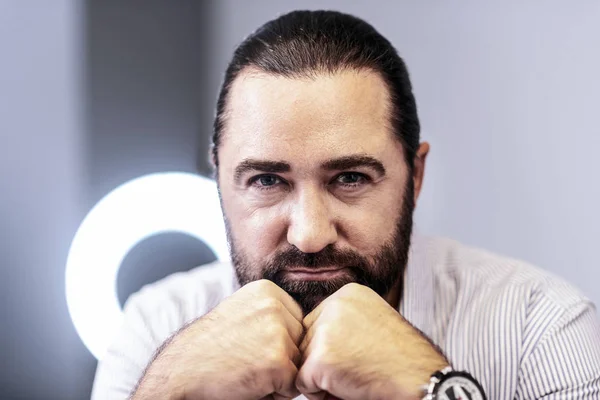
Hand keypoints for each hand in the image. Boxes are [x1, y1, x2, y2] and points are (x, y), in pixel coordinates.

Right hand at [132, 279, 303, 399]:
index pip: (297, 322)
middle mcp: (275, 305)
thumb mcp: (242, 312)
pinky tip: (248, 382)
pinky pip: (292, 385)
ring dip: (279, 376)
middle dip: (282, 358)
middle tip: (246, 359)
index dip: (279, 342)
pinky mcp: (278, 361)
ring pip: (298, 364)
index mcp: (268, 290)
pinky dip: (274, 393)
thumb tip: (308, 323)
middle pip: (301, 342)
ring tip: (246, 370)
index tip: (249, 344)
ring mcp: (277, 332)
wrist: (180, 371)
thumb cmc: (210, 348)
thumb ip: (272, 311)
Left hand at [296, 283, 448, 399]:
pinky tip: (347, 388)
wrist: (420, 378)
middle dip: (323, 360)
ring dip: (322, 376)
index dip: (332, 346)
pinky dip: (320, 394)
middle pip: (306, 339)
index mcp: (348, 293)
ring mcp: (325, 331)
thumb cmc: (403, 358)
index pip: (317, 322)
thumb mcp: (374, 321)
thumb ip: (344, 320)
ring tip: (355, 376)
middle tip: (356, 368)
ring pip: (303, 360)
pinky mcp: (320, 358)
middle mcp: (334, 305)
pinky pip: (303, 383)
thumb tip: (312, 332)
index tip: (359, 354)